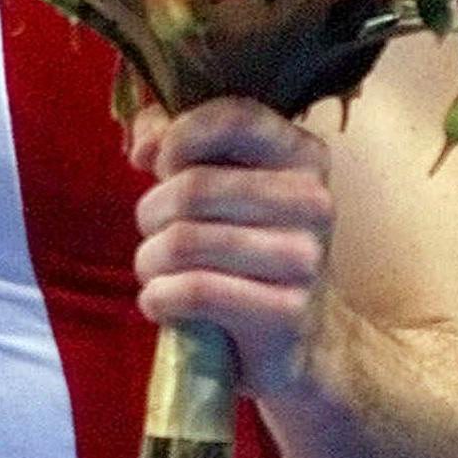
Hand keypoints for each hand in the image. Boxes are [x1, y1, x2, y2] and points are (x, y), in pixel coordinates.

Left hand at [128, 97, 334, 399]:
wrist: (298, 340)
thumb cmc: (245, 246)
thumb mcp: (220, 182)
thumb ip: (176, 140)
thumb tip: (144, 144)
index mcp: (302, 155)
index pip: (234, 117)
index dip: (180, 136)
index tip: (160, 164)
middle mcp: (312, 201)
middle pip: (193, 187)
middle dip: (150, 213)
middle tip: (152, 233)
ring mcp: (304, 259)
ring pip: (185, 242)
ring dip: (149, 260)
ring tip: (155, 271)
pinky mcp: (286, 312)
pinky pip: (195, 291)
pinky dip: (159, 297)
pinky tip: (160, 301)